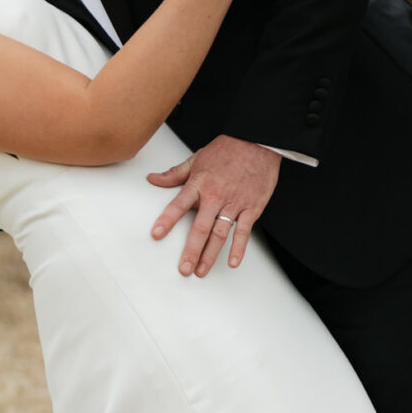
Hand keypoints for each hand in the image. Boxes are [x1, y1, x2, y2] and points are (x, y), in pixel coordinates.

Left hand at [147, 133, 280, 277]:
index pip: (179, 204)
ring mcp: (235, 203)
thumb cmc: (228, 150)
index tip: (156, 234)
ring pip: (220, 234)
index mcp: (200, 183)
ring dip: (210, 255)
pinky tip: (233, 261)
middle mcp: (215, 195)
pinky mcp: (252, 208)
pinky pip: (244, 231)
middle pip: (200, 228)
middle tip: (184, 268)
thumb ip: (175, 173)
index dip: (167, 220)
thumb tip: (153, 179)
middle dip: (191, 251)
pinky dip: (239, 248)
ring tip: (201, 270)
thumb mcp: (197, 158)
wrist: (258, 142)